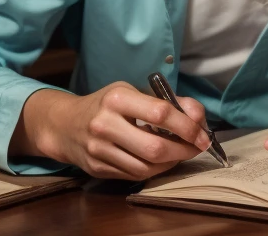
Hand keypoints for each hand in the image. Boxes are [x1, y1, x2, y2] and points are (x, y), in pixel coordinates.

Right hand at [10, 82, 211, 179]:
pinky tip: (161, 161)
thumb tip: (198, 115)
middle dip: (184, 150)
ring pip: (147, 166)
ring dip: (172, 163)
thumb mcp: (130, 92)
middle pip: (155, 147)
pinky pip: (135, 175)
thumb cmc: (104, 105)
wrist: (64, 125)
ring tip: (181, 153)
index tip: (203, 133)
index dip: (187, 125)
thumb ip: (164, 102)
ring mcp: (99, 149)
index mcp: (116, 99)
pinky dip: (155, 170)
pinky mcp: (98, 167)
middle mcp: (105, 124)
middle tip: (197, 147)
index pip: (160, 113)